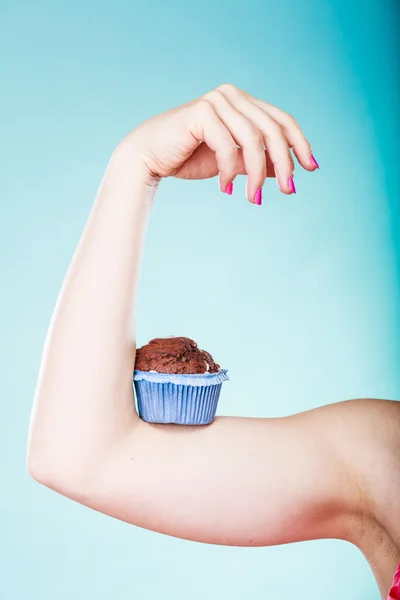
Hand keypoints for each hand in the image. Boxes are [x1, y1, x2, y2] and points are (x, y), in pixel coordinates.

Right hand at [123, 83, 317, 203]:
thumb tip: (286, 171)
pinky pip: (228, 147)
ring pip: (253, 140)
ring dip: (257, 175)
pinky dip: (230, 172)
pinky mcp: (202, 112)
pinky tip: (225, 189)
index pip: (281, 120)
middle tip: (288, 191)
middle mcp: (232, 95)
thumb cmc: (189, 158)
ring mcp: (217, 101)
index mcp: (242, 102)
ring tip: (253, 199)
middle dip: (284, 163)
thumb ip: (257, 160)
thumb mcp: (232, 161)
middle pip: (273, 130)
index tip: (311, 169)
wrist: (149, 158)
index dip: (299, 144)